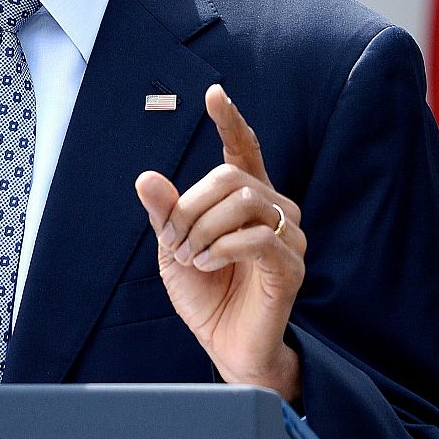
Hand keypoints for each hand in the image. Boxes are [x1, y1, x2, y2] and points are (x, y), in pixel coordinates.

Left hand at [134, 85, 304, 401]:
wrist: (224, 344)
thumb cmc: (205, 292)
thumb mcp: (173, 247)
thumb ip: (164, 212)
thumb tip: (146, 177)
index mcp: (246, 198)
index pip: (244, 149)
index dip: (231, 121)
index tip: (215, 94)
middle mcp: (274, 209)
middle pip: (230, 177)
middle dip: (190, 206)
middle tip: (175, 242)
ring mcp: (288, 236)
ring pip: (245, 201)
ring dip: (204, 228)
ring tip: (191, 256)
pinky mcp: (291, 266)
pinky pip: (258, 238)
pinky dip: (223, 248)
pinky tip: (207, 264)